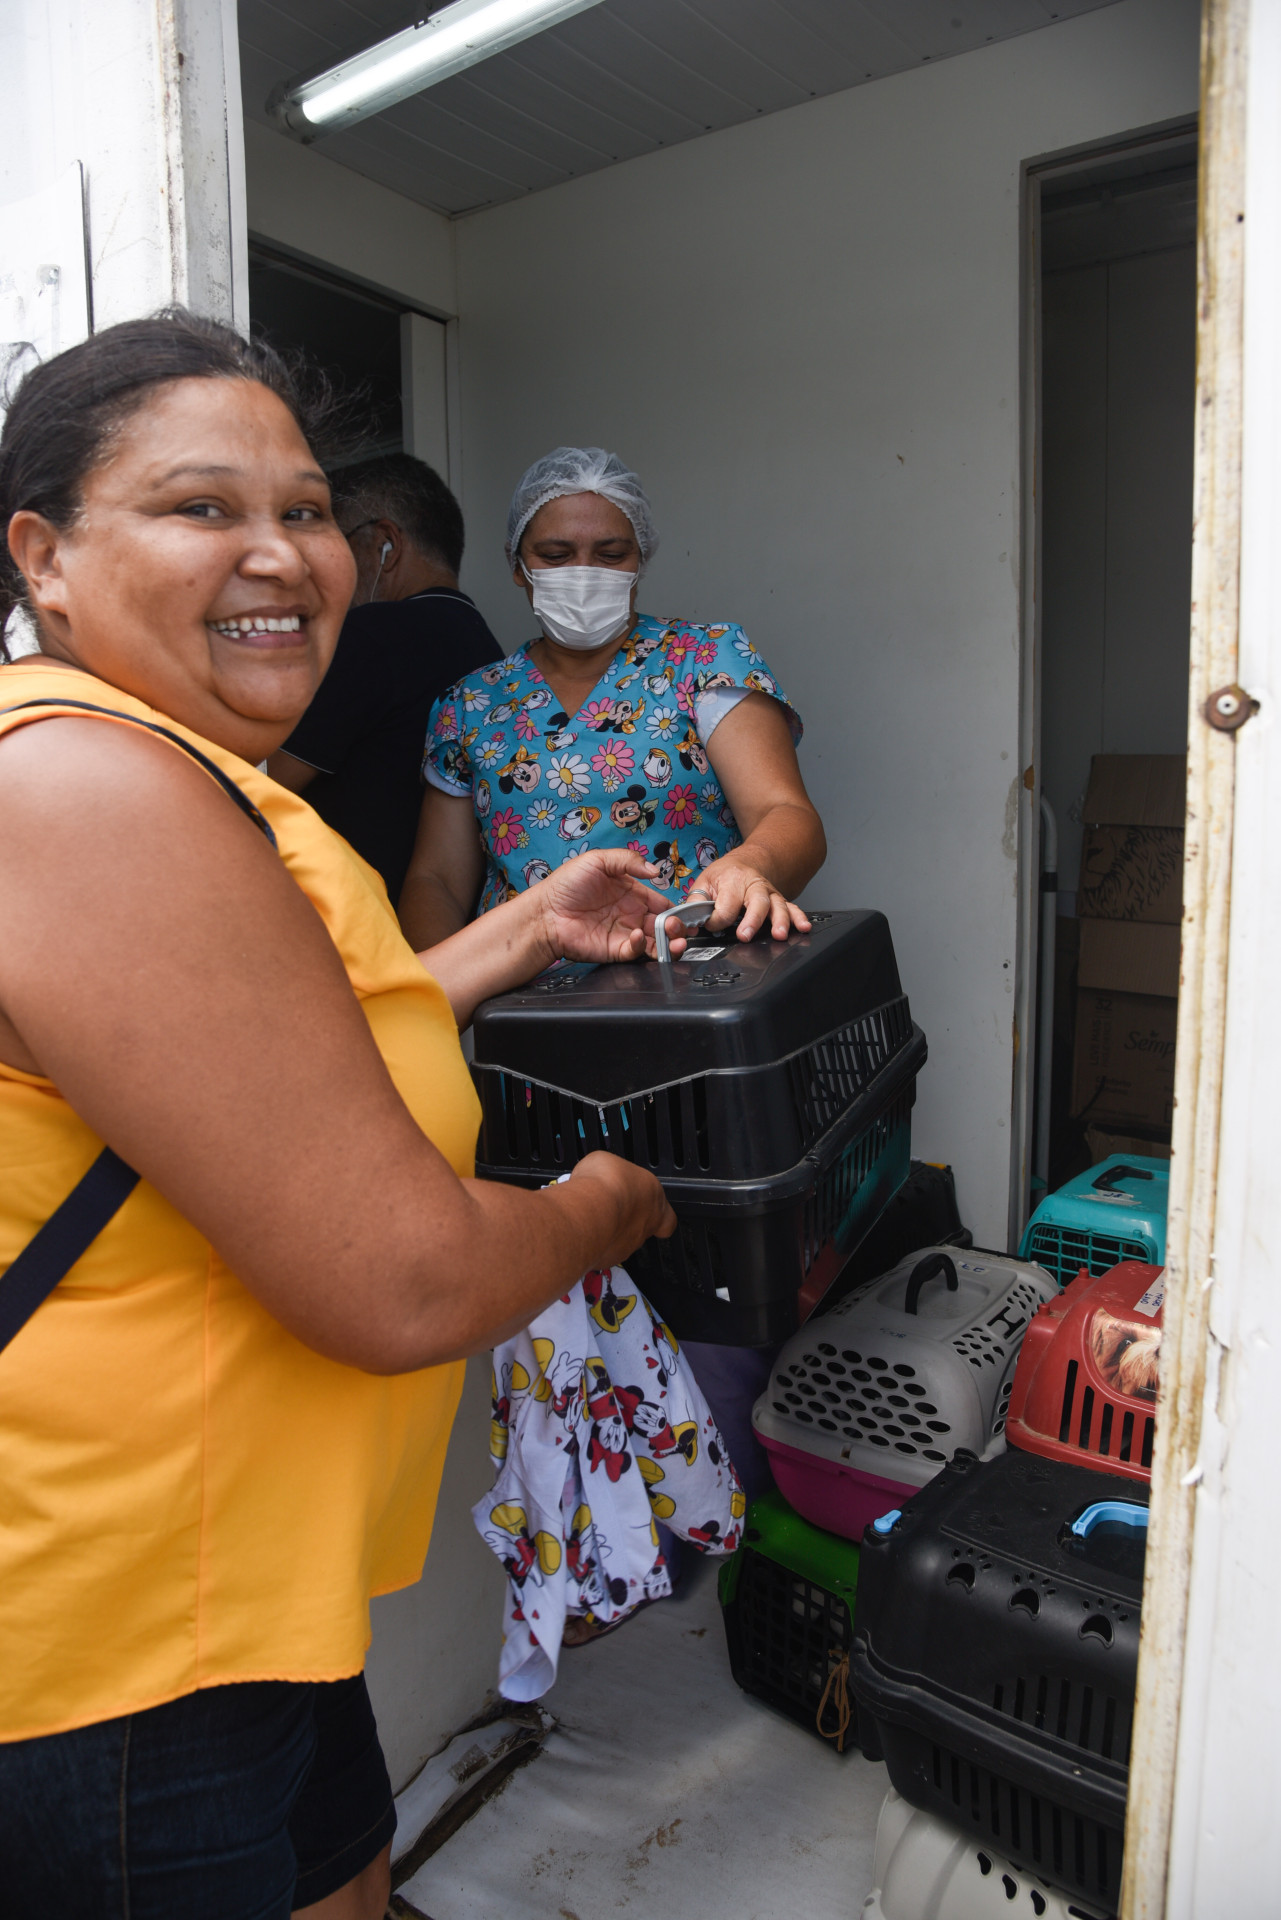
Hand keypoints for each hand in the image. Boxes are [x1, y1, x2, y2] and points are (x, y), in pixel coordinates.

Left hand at [529, 847, 688, 965]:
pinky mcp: (614, 950)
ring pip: (656, 943)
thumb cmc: (566, 885)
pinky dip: (642, 947)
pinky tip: (637, 936)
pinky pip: (636, 952)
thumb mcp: (598, 860)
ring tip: (675, 939)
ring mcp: (624, 934)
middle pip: (664, 925)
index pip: (661, 903)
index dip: (674, 907)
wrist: (545, 912)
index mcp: (632, 894)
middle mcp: (631, 915)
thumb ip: (628, 860)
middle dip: (676, 927)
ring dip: (670, 942)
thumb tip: (655, 870)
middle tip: (676, 925)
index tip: (685, 911)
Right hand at [569, 1151, 676, 1262]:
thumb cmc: (605, 1185)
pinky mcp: (605, 1259)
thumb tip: (602, 1173)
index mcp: (655, 1201)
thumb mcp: (607, 1161)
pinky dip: (591, 1242)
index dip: (659, 1213)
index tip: (647, 1205)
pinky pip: (600, 1251)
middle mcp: (644, 1227)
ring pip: (620, 1241)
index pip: (668, 1218)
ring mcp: (626, 1247)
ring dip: (608, 1231)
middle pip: (642, 1228)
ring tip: (590, 1217)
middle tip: (610, 1206)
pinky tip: (581, 1230)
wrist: (586, 1212)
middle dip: (627, 1218)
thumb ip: (613, 1173)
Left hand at [688, 855, 811, 942]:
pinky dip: (799, 918)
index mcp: (731, 880)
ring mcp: (769, 893)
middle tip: (745, 935)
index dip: (716, 920)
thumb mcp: (704, 882)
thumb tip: (686, 924)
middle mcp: (753, 885)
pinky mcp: (779, 900)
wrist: (749, 861)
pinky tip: (804, 927)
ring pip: (777, 905)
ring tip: (779, 934)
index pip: (725, 905)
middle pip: (756, 902)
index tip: (711, 926)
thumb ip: (695, 903)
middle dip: (751, 920)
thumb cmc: (725, 875)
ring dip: (780, 920)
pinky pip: (792, 908)